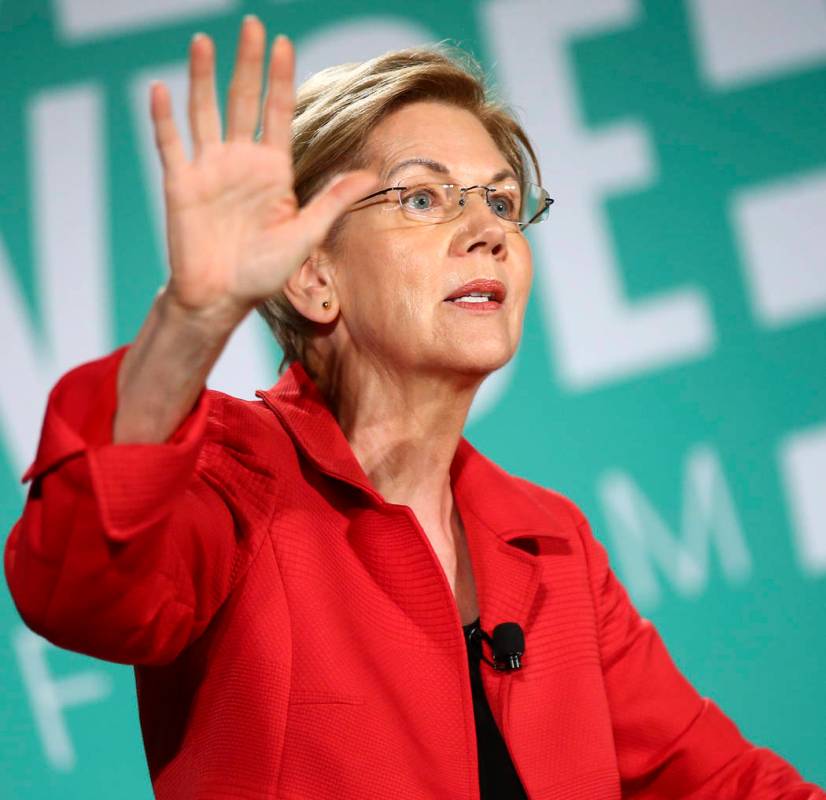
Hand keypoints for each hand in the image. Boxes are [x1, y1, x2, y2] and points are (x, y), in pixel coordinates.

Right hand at [149, 16, 377, 325]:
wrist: (222, 298)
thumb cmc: (264, 272)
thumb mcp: (305, 236)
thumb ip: (331, 202)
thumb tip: (371, 175)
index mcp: (272, 171)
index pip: (278, 114)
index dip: (280, 79)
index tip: (284, 43)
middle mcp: (240, 162)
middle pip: (242, 101)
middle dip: (247, 64)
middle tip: (251, 24)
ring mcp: (208, 169)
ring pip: (204, 112)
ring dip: (203, 77)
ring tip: (204, 42)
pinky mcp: (180, 183)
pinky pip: (170, 144)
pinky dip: (163, 118)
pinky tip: (161, 88)